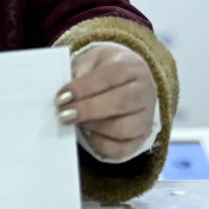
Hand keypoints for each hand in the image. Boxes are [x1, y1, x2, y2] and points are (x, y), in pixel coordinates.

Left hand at [55, 44, 156, 160]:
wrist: (128, 79)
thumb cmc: (106, 68)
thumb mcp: (93, 59)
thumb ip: (81, 70)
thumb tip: (69, 91)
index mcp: (132, 67)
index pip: (111, 75)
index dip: (84, 87)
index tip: (62, 97)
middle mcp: (145, 91)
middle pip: (122, 102)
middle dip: (88, 110)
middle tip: (63, 114)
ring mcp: (146, 117)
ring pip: (124, 128)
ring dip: (94, 127)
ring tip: (76, 122)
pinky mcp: (141, 138)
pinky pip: (122, 149)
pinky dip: (101, 145)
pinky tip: (88, 134)